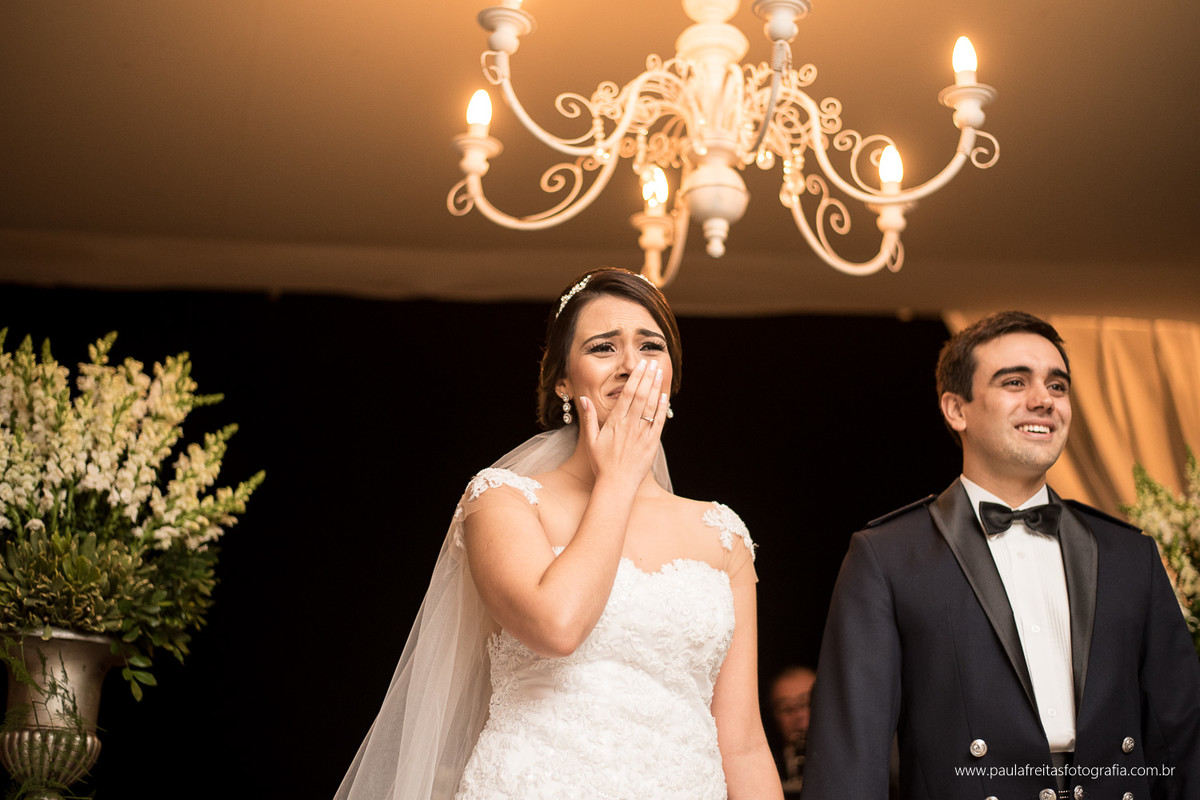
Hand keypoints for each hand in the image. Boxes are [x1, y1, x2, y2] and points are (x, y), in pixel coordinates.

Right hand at [577, 360, 667, 488]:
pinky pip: (659, 422)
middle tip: (652, 363)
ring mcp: (641, 434)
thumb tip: (583, 399)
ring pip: (651, 406)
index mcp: (614, 422)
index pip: (626, 394)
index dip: (634, 378)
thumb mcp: (590, 440)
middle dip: (647, 377)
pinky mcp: (651, 443)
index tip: (640, 366)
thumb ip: (589, 418)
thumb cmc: (601, 464)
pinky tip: (664, 396)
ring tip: (659, 373)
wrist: (616, 485)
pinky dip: (662, 408)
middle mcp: (629, 425)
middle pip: (640, 395)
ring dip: (655, 388)